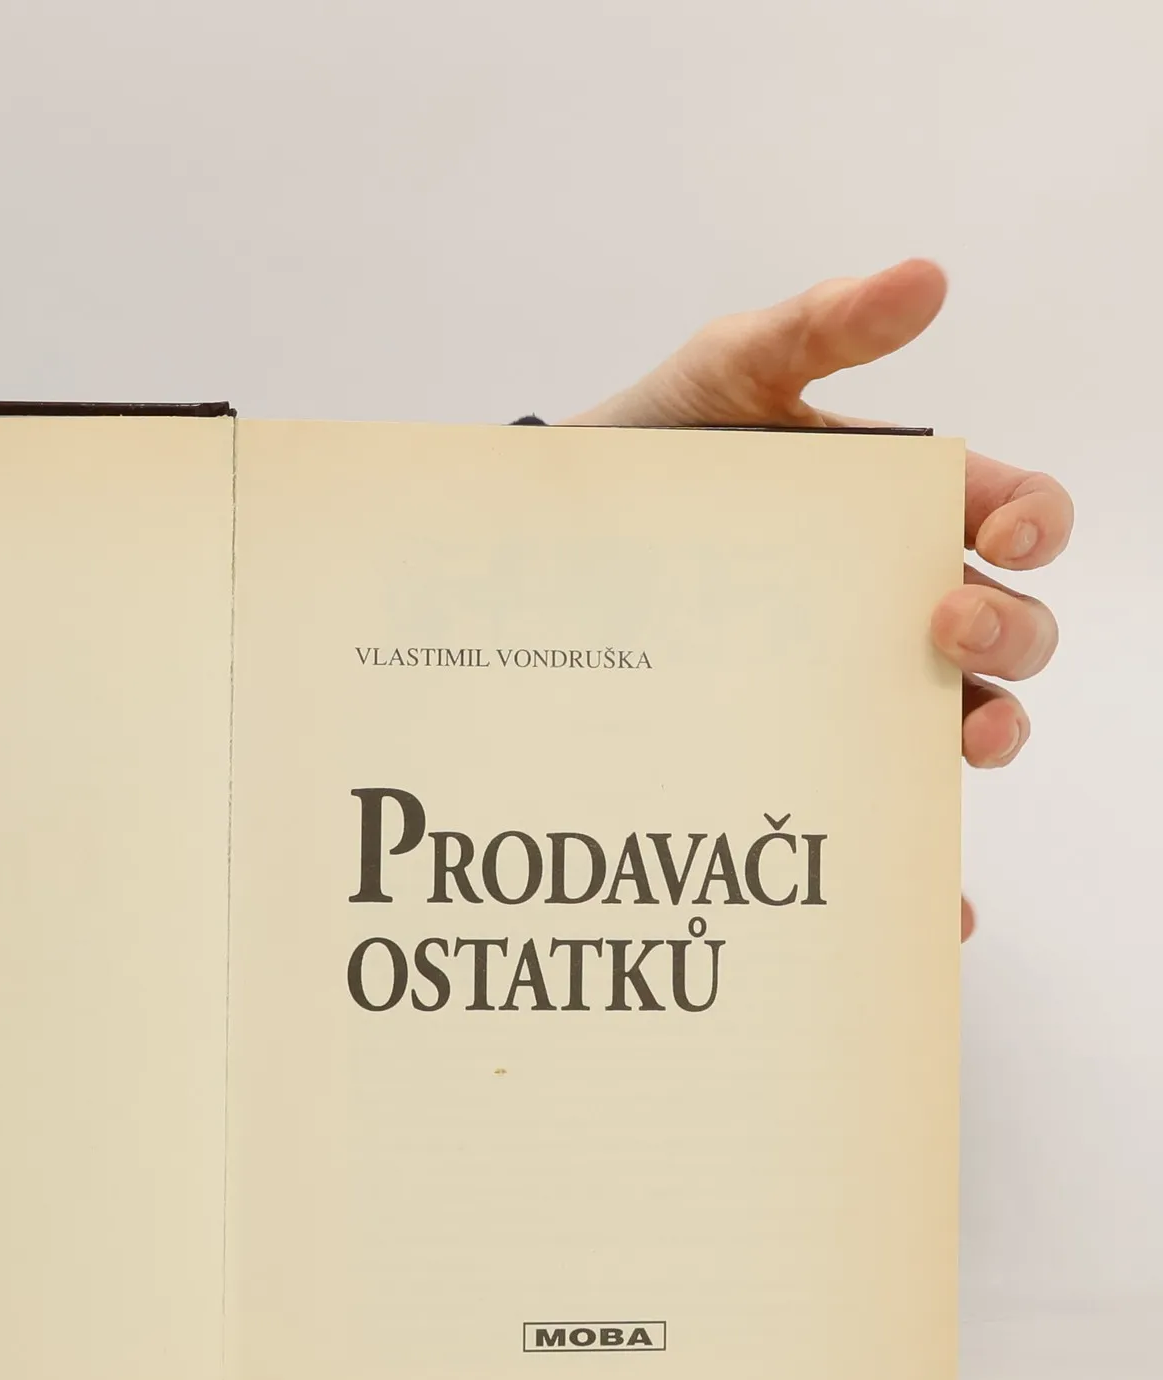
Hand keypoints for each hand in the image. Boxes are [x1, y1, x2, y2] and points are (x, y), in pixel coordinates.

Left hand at [563, 258, 1070, 938]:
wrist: (542, 551)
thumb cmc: (647, 455)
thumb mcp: (720, 379)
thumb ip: (815, 330)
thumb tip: (927, 276)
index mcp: (901, 508)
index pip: (1013, 518)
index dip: (1035, 523)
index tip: (1002, 531)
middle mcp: (890, 603)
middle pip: (1009, 631)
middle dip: (1010, 632)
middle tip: (941, 627)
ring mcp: (846, 684)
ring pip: (964, 725)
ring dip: (989, 736)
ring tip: (962, 744)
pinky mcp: (794, 754)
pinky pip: (877, 820)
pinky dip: (917, 867)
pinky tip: (930, 906)